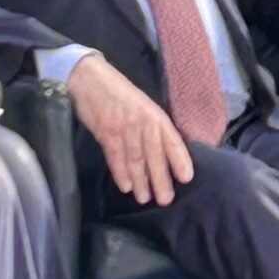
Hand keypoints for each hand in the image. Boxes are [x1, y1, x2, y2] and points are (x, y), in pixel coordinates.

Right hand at [67, 53, 194, 204]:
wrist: (92, 79)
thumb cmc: (121, 93)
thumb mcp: (143, 106)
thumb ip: (152, 126)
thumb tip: (164, 151)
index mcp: (155, 115)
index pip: (172, 139)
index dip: (179, 159)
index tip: (186, 178)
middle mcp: (142, 123)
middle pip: (154, 154)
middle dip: (160, 178)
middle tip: (165, 199)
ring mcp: (124, 128)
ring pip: (135, 159)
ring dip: (140, 181)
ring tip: (145, 199)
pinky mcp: (105, 133)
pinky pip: (115, 157)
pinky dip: (120, 173)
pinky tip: (125, 187)